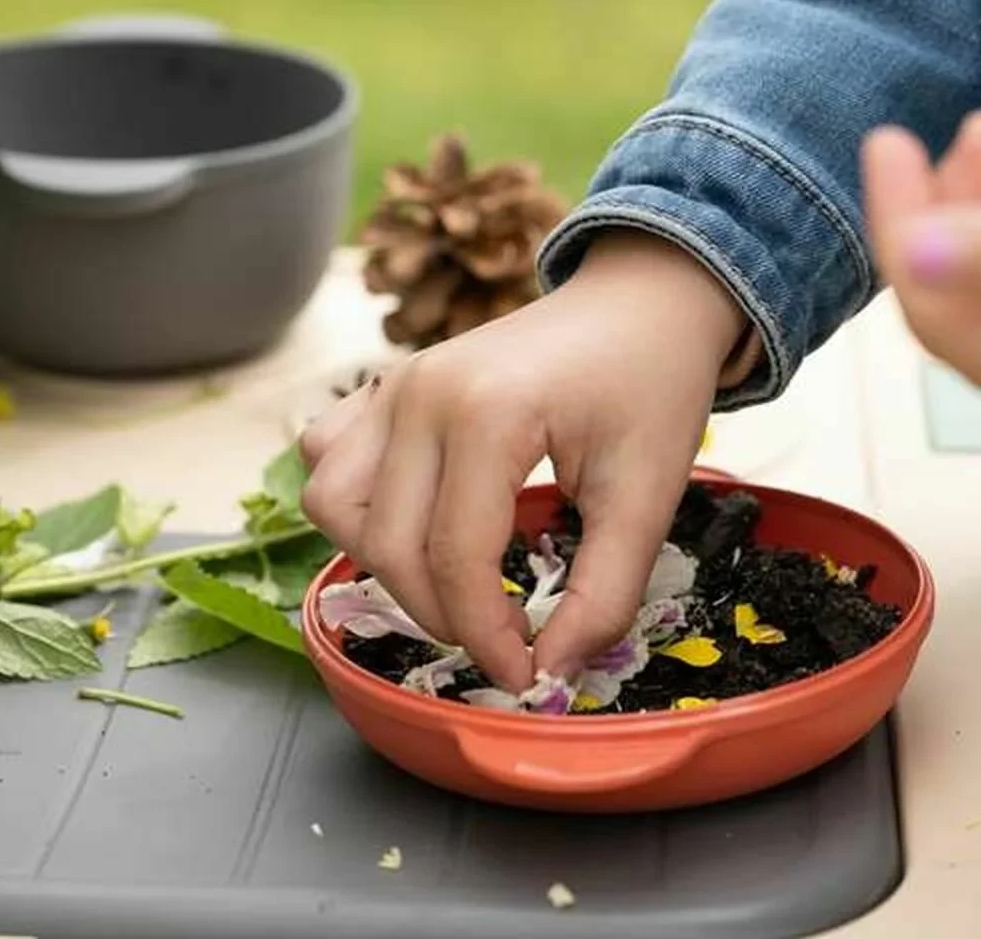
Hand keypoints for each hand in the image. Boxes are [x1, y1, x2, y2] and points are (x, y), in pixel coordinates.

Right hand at [299, 231, 745, 690]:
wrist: (642, 303)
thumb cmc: (651, 386)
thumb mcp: (648, 494)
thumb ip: (604, 592)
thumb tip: (552, 672)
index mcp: (486, 413)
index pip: (454, 560)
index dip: (486, 638)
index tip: (526, 676)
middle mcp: (419, 394)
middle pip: (387, 544)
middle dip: (441, 615)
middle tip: (502, 637)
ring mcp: (395, 384)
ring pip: (333, 503)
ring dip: (381, 562)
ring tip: (452, 581)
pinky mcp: (388, 385)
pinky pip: (328, 456)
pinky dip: (356, 503)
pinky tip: (414, 517)